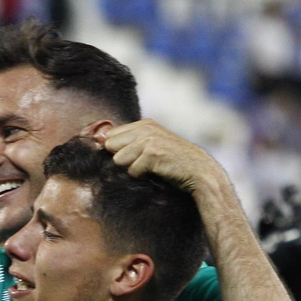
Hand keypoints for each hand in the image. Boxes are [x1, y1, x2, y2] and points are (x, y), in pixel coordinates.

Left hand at [102, 119, 231, 197]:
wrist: (200, 172)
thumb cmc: (175, 162)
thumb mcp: (154, 145)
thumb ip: (130, 141)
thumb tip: (100, 140)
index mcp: (145, 124)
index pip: (111, 135)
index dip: (116, 150)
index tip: (133, 158)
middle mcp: (145, 128)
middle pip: (111, 146)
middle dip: (123, 160)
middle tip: (145, 164)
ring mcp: (148, 139)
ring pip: (119, 160)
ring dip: (133, 169)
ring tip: (152, 168)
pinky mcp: (151, 153)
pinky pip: (131, 171)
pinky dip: (142, 176)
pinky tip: (158, 173)